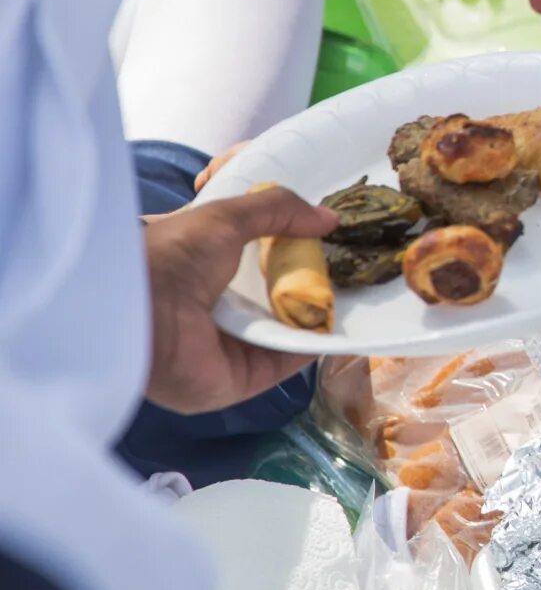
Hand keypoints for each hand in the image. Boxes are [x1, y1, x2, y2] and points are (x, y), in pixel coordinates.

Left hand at [143, 189, 337, 413]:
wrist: (139, 313)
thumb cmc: (170, 257)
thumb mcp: (225, 217)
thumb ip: (276, 210)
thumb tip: (329, 218)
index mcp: (199, 271)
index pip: (250, 263)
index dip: (288, 250)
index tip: (324, 240)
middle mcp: (212, 311)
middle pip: (271, 298)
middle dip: (308, 284)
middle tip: (348, 268)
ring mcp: (226, 347)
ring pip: (283, 331)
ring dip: (316, 314)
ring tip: (353, 293)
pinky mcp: (238, 379)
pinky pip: (284, 362)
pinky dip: (312, 345)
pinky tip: (338, 324)